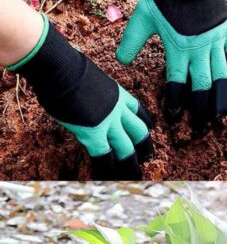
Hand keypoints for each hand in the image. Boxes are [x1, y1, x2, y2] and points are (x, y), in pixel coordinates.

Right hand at [7, 18, 153, 179]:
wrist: (61, 68)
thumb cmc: (67, 66)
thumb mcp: (91, 77)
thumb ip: (94, 90)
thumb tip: (83, 90)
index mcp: (119, 94)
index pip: (139, 111)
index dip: (144, 123)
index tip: (149, 130)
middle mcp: (119, 110)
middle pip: (139, 132)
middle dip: (144, 147)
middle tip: (147, 159)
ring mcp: (109, 123)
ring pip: (127, 148)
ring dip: (130, 164)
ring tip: (134, 177)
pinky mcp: (94, 133)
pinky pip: (104, 156)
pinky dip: (107, 168)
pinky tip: (108, 177)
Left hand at [116, 0, 226, 130]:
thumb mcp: (142, 17)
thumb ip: (132, 41)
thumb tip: (120, 61)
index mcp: (177, 47)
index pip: (176, 81)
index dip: (175, 100)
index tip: (174, 115)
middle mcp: (198, 49)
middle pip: (202, 85)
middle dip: (201, 107)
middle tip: (200, 124)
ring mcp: (215, 43)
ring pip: (221, 77)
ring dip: (221, 98)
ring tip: (221, 114)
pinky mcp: (226, 35)